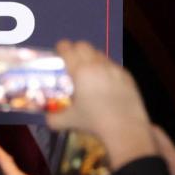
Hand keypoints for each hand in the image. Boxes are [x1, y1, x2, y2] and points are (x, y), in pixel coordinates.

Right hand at [46, 40, 155, 167]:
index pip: (66, 48)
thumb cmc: (94, 121)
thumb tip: (47, 118)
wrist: (126, 129)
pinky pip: (112, 65)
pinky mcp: (127, 76)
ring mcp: (114, 69)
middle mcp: (96, 65)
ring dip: (91, 58)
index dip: (60, 48)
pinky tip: (106, 84)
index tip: (58, 53)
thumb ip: (54, 118)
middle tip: (72, 62)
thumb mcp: (68, 121)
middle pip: (83, 45)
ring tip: (89, 73)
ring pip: (99, 53)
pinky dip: (106, 69)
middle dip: (75, 49)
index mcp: (79, 70)